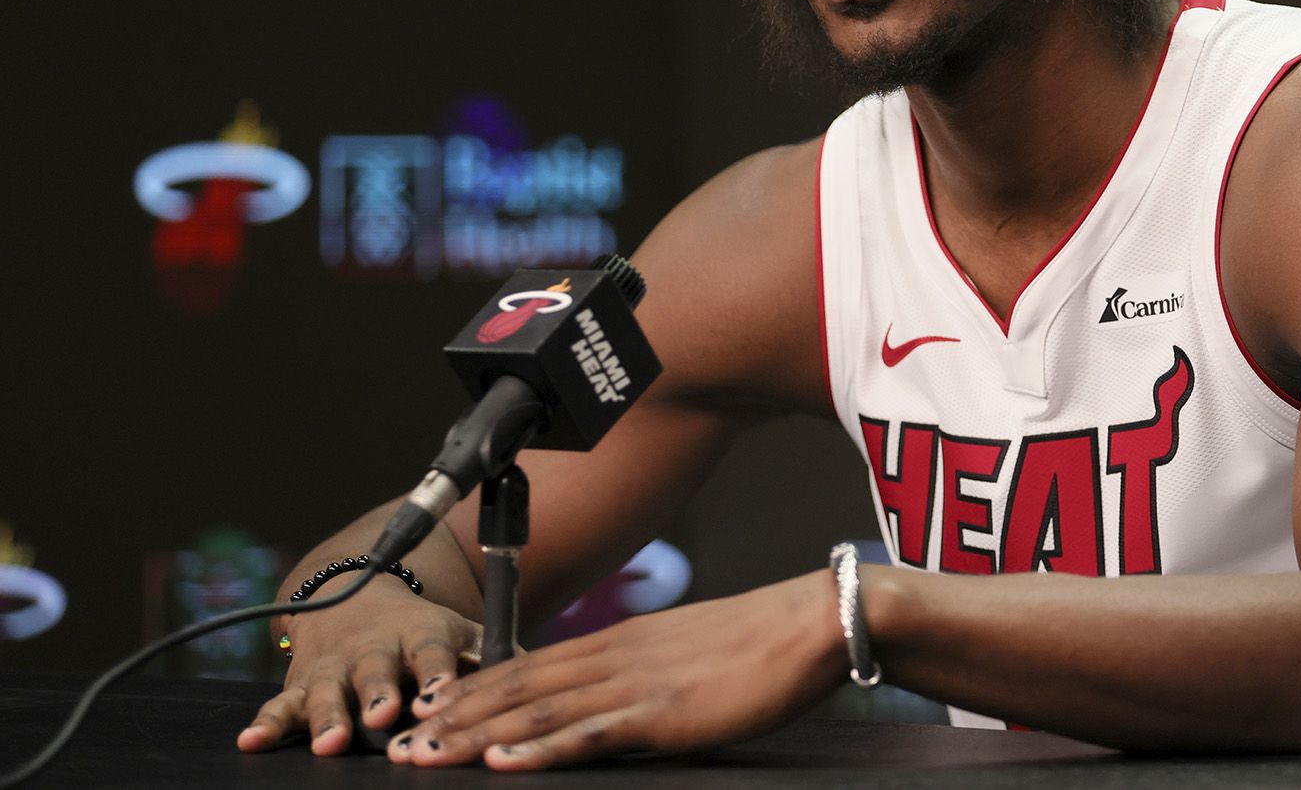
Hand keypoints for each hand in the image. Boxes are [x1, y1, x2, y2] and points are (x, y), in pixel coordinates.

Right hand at [236, 579, 480, 755]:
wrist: (352, 597)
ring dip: (327, 716)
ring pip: (327, 692)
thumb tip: (537, 681)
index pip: (430, 652)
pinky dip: (265, 724)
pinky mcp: (299, 685)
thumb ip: (492, 654)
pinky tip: (250, 742)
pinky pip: (280, 705)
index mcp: (418, 634)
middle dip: (377, 693)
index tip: (440, 693)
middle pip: (374, 671)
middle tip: (383, 715)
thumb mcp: (457, 632)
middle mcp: (372, 649)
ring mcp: (332, 667)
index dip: (436, 673)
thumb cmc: (419, 631)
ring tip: (329, 742)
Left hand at [388, 571, 845, 770]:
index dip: (475, 690)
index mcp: (622, 642)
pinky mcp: (663, 712)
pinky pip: (589, 733)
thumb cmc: (762, 643)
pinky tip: (503, 763)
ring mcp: (636, 683)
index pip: (531, 666)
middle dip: (456, 718)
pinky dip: (541, 749)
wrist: (813, 623)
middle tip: (401, 744)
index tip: (430, 709)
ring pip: (538, 711)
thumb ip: (646, 673)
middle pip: (519, 688)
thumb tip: (615, 701)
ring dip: (476, 737)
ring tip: (428, 758)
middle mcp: (616, 656)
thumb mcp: (689, 652)